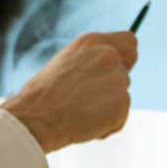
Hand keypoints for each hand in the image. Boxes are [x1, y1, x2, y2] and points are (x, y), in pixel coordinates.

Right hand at [1, 32, 138, 152]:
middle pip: (125, 75)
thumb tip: (108, 72)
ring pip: (121, 98)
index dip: (125, 58)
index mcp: (92, 41)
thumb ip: (90, 63)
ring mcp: (118, 79)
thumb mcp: (66, 64)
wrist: (36, 117)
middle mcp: (109, 55)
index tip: (118, 70)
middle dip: (111, 89)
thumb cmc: (42, 95)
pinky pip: (119, 119)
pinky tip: (84, 124)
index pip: (129, 42)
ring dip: (106, 109)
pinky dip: (106, 126)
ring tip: (78, 113)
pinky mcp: (122, 103)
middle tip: (84, 100)